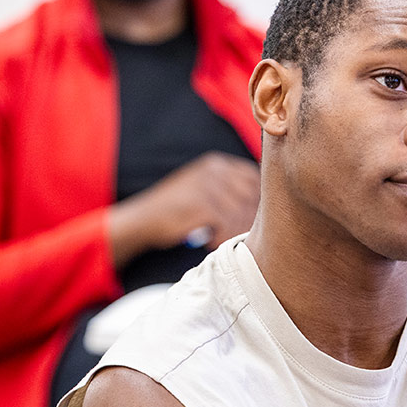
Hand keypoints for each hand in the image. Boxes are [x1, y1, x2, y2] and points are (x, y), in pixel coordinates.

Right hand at [107, 152, 259, 267]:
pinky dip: (222, 237)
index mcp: (216, 164)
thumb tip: (264, 203)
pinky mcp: (201, 205)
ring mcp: (207, 186)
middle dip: (250, 218)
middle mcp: (214, 171)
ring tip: (223, 239)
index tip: (255, 218)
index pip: (254, 177)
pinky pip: (226, 224)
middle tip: (241, 235)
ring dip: (235, 231)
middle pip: (251, 196)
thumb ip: (226, 189)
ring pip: (241, 213)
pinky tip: (210, 242)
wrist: (141, 219)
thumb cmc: (175, 209)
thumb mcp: (201, 188)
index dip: (259, 199)